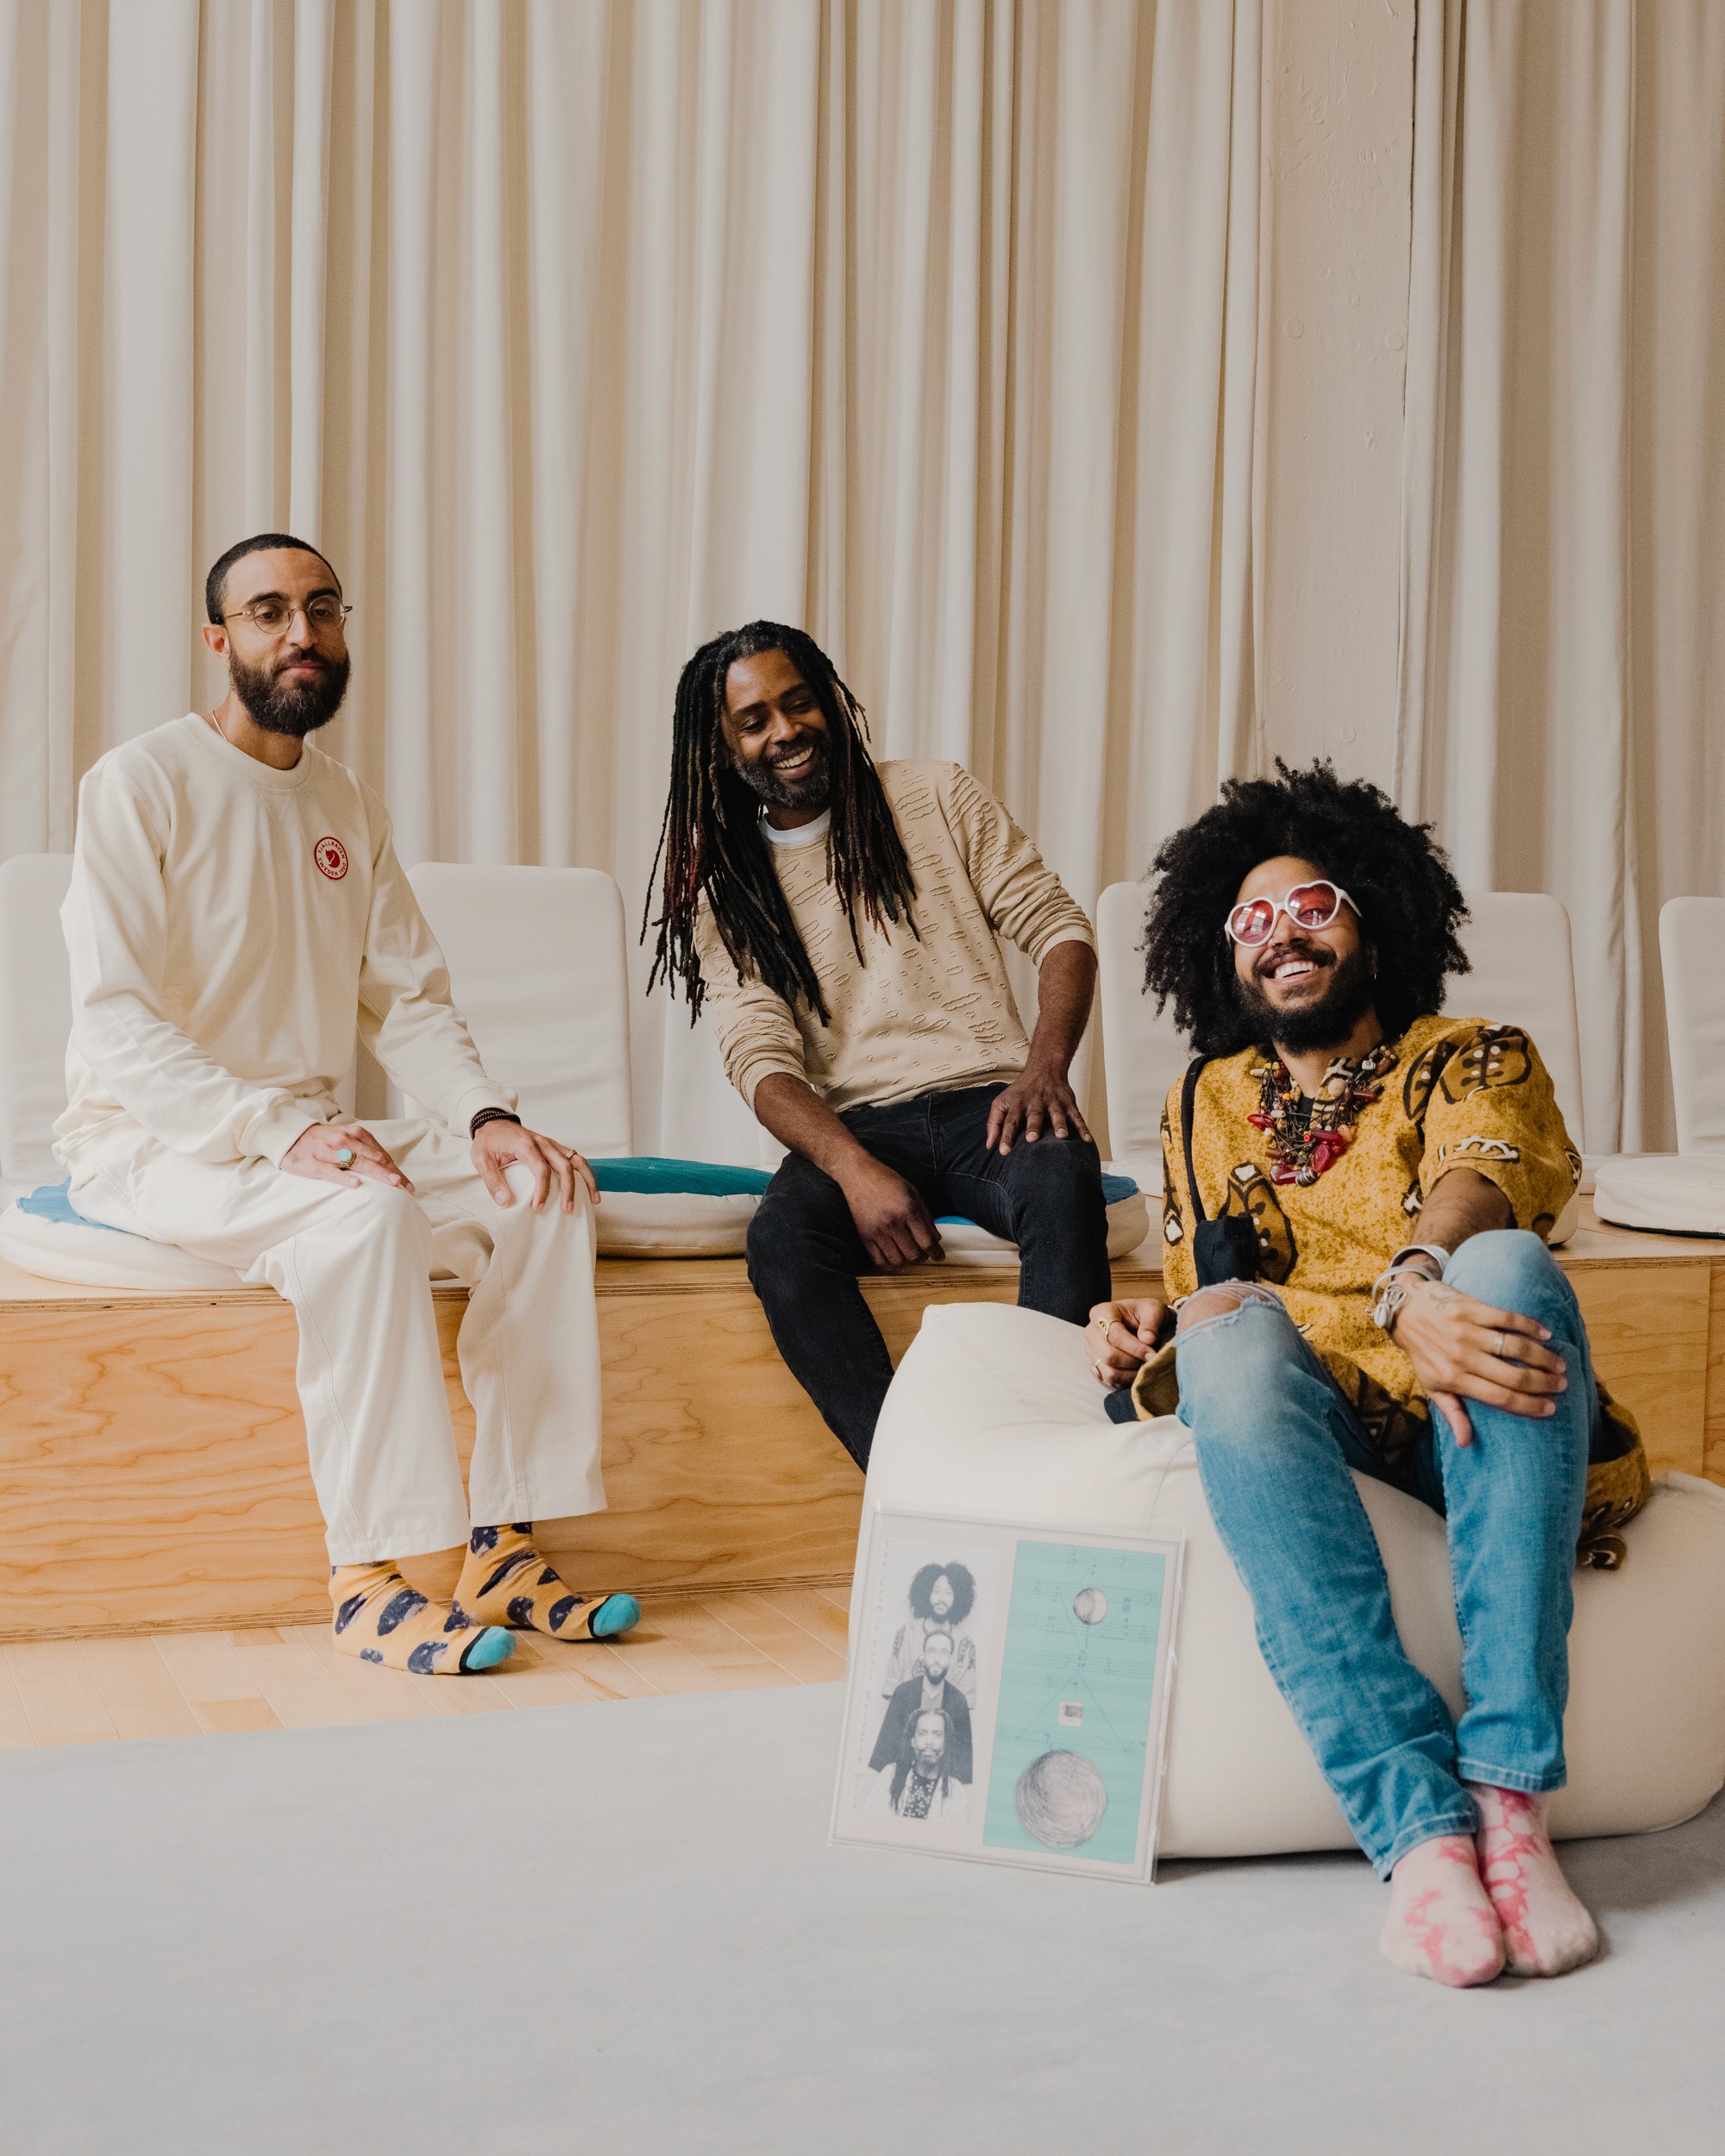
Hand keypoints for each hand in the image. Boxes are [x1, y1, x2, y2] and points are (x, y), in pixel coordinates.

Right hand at [283, 1120, 413, 1191]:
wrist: (290, 1138)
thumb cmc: (323, 1141)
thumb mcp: (345, 1139)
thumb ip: (364, 1150)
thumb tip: (387, 1167)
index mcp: (355, 1134)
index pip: (380, 1153)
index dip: (395, 1169)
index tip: (407, 1184)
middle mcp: (344, 1140)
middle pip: (374, 1158)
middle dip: (391, 1172)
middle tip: (405, 1186)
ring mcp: (330, 1151)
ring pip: (357, 1162)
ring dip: (377, 1173)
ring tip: (392, 1183)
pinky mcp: (315, 1163)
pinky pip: (332, 1171)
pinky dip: (344, 1177)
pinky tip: (356, 1184)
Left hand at [472, 1120, 598, 1211]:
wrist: (493, 1122)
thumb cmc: (489, 1141)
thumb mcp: (481, 1159)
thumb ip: (493, 1181)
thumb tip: (505, 1202)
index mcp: (526, 1145)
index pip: (541, 1169)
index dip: (543, 1190)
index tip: (539, 1207)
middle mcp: (543, 1143)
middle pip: (564, 1165)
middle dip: (569, 1189)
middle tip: (567, 1210)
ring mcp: (551, 1144)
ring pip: (576, 1160)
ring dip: (587, 1179)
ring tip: (595, 1199)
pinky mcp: (554, 1147)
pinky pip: (575, 1158)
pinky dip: (585, 1172)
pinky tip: (589, 1187)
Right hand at [837, 1152, 943, 1270]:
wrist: (858, 1175)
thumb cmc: (887, 1181)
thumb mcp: (913, 1193)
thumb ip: (926, 1216)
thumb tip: (935, 1239)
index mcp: (908, 1210)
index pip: (927, 1241)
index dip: (936, 1253)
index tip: (939, 1256)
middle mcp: (892, 1222)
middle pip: (913, 1254)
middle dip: (923, 1258)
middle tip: (925, 1254)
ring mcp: (877, 1231)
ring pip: (897, 1261)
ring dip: (907, 1262)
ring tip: (910, 1256)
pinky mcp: (865, 1236)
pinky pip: (878, 1260)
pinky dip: (889, 1266)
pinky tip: (895, 1261)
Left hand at [986, 1059, 1092, 1153]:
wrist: (1044, 1068)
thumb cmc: (1020, 1091)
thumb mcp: (1002, 1102)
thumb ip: (994, 1123)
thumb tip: (989, 1145)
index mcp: (1017, 1104)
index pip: (1010, 1122)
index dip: (1005, 1136)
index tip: (1003, 1151)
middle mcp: (1035, 1103)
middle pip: (1034, 1116)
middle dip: (1034, 1127)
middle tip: (1032, 1139)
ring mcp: (1054, 1103)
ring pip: (1057, 1114)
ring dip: (1059, 1124)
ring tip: (1061, 1136)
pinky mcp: (1068, 1103)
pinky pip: (1077, 1116)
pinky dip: (1083, 1128)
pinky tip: (1086, 1140)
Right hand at [1083, 1297, 1167, 1387]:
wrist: (1142, 1322)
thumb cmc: (1146, 1314)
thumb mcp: (1154, 1310)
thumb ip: (1152, 1321)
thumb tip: (1147, 1339)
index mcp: (1101, 1313)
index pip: (1115, 1334)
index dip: (1136, 1347)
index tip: (1153, 1353)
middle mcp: (1091, 1332)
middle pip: (1108, 1355)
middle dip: (1133, 1361)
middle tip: (1150, 1360)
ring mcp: (1091, 1350)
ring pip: (1108, 1371)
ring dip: (1130, 1373)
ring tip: (1144, 1366)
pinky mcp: (1095, 1365)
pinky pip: (1109, 1380)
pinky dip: (1125, 1379)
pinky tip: (1136, 1371)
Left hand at [1389, 1276, 1567, 1446]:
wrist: (1405, 1311)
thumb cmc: (1422, 1353)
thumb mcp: (1431, 1386)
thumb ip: (1452, 1412)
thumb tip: (1466, 1443)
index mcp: (1455, 1379)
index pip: (1501, 1398)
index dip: (1529, 1405)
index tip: (1551, 1408)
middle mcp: (1462, 1357)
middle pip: (1514, 1376)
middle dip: (1544, 1383)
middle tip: (1561, 1385)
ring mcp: (1467, 1331)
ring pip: (1516, 1347)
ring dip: (1543, 1357)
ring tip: (1559, 1364)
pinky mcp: (1470, 1308)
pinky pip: (1507, 1318)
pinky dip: (1530, 1326)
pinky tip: (1546, 1334)